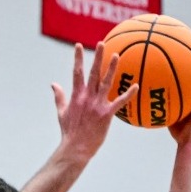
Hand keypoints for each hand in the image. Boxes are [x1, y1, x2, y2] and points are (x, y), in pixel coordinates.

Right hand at [52, 41, 135, 160]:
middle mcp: (87, 97)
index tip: (79, 45)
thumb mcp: (61, 112)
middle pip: (93, 73)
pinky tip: (136, 86)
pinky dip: (128, 94)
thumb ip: (59, 96)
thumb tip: (53, 84)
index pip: (77, 73)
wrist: (76, 148)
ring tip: (117, 55)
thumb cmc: (69, 131)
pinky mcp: (106, 114)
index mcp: (76, 95)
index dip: (78, 58)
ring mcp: (97, 105)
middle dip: (97, 57)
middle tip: (102, 43)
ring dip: (111, 68)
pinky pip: (119, 102)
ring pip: (106, 83)